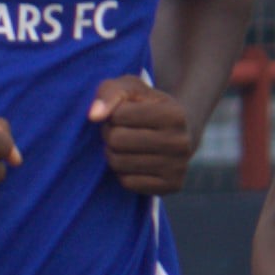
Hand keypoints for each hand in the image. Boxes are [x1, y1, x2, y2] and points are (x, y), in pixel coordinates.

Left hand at [89, 74, 195, 197]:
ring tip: (126, 145)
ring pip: (119, 163)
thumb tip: (94, 116)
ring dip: (113, 153)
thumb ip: (110, 93)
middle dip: (110, 134)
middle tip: (120, 131)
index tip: (124, 114)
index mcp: (175, 114)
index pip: (118, 115)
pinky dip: (123, 172)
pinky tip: (134, 162)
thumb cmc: (147, 106)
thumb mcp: (131, 89)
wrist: (178, 132)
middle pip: (117, 140)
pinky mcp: (172, 186)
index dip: (113, 114)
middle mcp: (181, 142)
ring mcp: (178, 167)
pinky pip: (127, 183)